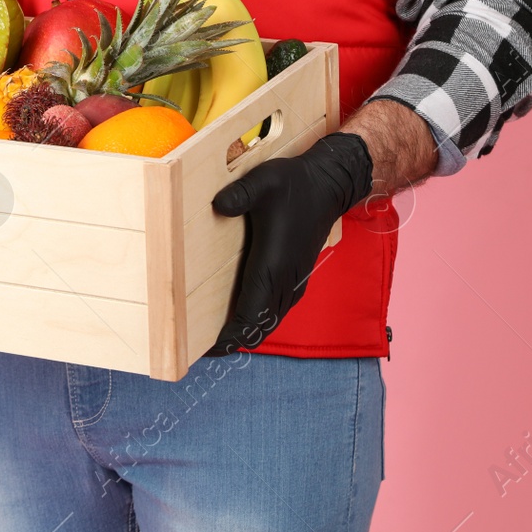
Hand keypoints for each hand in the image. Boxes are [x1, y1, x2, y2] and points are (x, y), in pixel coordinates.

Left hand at [205, 133, 373, 355]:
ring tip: (217, 341)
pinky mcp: (296, 276)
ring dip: (248, 332)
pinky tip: (243, 320)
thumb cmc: (293, 184)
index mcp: (274, 264)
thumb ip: (239, 194)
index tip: (209, 348)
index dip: (231, 334)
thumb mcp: (262, 182)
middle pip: (260, 325)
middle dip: (235, 339)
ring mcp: (293, 280)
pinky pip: (277, 308)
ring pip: (270, 319)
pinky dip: (260, 320)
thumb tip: (218, 205)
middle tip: (202, 350)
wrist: (329, 185)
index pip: (251, 313)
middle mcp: (286, 279)